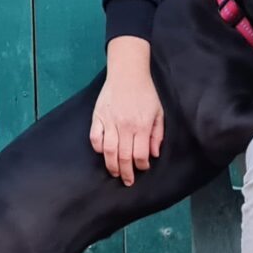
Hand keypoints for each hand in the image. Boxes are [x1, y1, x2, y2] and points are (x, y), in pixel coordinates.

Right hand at [90, 37, 164, 185]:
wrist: (128, 72)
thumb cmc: (145, 93)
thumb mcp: (158, 112)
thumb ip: (157, 134)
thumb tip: (153, 154)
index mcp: (141, 125)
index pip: (140, 154)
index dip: (142, 165)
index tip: (142, 168)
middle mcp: (125, 126)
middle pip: (124, 157)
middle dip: (126, 173)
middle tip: (128, 180)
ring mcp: (110, 121)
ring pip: (109, 151)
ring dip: (112, 166)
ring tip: (115, 173)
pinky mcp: (98, 116)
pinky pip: (95, 138)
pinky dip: (98, 148)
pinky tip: (104, 153)